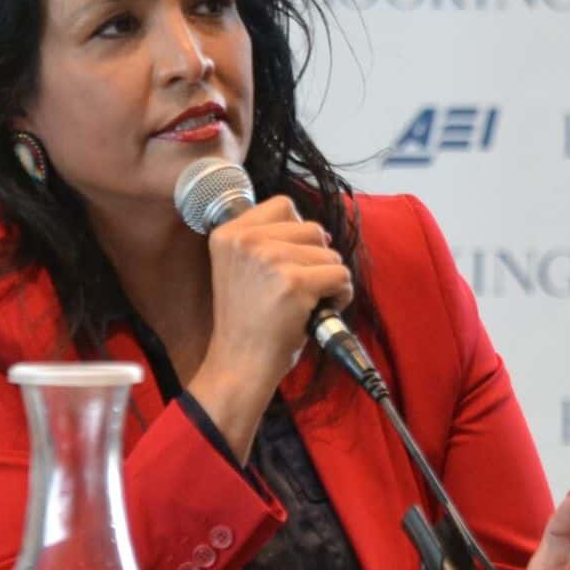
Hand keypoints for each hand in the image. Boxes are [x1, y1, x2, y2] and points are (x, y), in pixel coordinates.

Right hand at [187, 195, 350, 458]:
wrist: (239, 365)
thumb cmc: (246, 322)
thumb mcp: (239, 268)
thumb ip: (263, 241)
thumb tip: (316, 231)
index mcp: (228, 233)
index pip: (283, 205)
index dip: (297, 234)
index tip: (289, 262)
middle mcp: (246, 240)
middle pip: (311, 227)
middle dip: (316, 257)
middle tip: (301, 287)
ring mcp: (270, 259)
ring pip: (329, 251)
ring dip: (329, 276)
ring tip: (309, 302)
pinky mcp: (294, 283)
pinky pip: (341, 274)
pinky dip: (341, 295)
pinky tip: (321, 310)